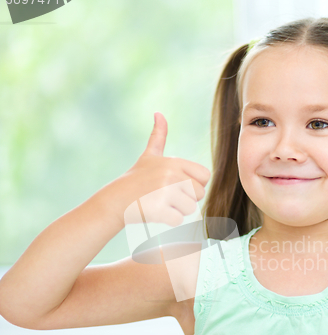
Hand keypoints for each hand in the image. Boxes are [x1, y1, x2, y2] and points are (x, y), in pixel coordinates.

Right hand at [104, 112, 210, 228]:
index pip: (205, 176)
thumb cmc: (136, 179)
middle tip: (166, 196)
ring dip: (178, 210)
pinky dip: (169, 220)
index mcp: (174, 162)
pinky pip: (178, 220)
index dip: (195, 183)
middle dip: (186, 199)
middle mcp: (171, 175)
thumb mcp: (149, 156)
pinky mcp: (159, 210)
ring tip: (160, 203)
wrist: (116, 199)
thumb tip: (159, 113)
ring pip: (191, 209)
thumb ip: (158, 136)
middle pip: (199, 194)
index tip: (178, 184)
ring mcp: (165, 193)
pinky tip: (156, 213)